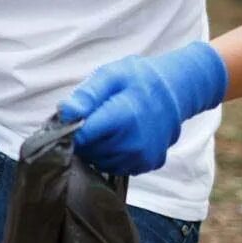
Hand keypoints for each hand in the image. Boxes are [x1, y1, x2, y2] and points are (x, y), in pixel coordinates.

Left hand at [57, 41, 227, 175]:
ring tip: (107, 126)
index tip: (70, 120)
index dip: (70, 130)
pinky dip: (111, 155)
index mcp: (124, 117)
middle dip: (84, 136)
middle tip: (93, 117)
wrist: (176, 91)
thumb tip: (65, 112)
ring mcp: (143, 158)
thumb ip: (88, 94)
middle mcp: (135, 143)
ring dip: (96, 148)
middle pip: (90, 151)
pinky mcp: (147, 165)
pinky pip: (116, 167)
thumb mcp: (111, 75)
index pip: (83, 137)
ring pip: (100, 162)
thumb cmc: (140, 80)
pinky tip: (118, 137)